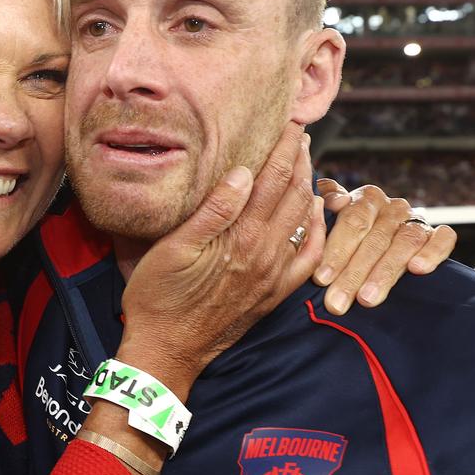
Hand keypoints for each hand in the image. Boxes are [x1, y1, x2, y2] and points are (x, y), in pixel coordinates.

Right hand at [117, 123, 323, 396]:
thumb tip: (244, 172)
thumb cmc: (158, 298)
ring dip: (308, 187)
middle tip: (301, 133)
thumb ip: (213, 210)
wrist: (166, 352)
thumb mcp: (173, 249)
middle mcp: (265, 255)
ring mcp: (273, 276)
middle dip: (300, 160)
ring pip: (303, 221)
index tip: (291, 122)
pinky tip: (313, 213)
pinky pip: (308, 257)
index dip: (285, 148)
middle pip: (294, 195)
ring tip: (306, 162)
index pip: (274, 180)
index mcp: (241, 238)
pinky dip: (316, 231)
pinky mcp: (273, 293)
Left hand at [313, 179, 457, 314]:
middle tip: (337, 302)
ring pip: (405, 243)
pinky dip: (433, 252)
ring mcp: (417, 220)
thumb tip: (336, 202)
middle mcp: (393, 207)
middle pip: (375, 239)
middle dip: (353, 274)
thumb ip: (324, 207)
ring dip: (385, 273)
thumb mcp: (331, 219)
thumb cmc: (348, 234)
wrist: (380, 240)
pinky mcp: (438, 234)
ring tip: (367, 300)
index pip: (352, 222)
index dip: (336, 251)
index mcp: (366, 199)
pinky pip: (443, 238)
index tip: (321, 279)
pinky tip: (418, 269)